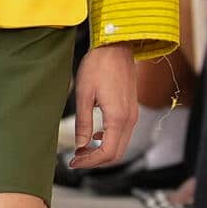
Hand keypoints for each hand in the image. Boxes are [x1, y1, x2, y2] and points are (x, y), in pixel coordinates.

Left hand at [68, 42, 138, 169]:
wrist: (116, 45)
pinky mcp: (131, 109)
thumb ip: (84, 123)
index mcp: (118, 118)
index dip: (90, 162)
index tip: (74, 162)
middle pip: (117, 153)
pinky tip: (95, 135)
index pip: (107, 153)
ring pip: (121, 145)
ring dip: (102, 151)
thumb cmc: (98, 65)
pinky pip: (123, 133)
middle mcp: (129, 119)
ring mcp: (133, 114)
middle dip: (96, 161)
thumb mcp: (84, 95)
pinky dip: (109, 140)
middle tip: (76, 159)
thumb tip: (81, 146)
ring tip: (82, 149)